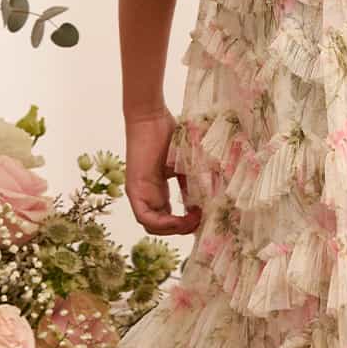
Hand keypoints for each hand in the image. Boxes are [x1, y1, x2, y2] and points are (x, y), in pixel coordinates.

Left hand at [123, 108, 200, 234]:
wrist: (150, 117)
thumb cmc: (168, 134)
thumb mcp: (186, 164)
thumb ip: (194, 183)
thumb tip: (212, 199)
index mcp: (158, 191)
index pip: (170, 218)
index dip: (187, 223)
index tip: (204, 217)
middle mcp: (147, 196)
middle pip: (162, 227)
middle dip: (183, 229)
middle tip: (201, 222)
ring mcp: (139, 194)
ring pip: (152, 227)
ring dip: (174, 229)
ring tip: (194, 221)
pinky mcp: (134, 190)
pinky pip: (144, 218)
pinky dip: (162, 224)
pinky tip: (180, 219)